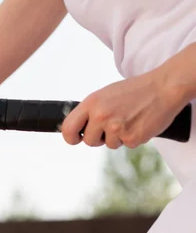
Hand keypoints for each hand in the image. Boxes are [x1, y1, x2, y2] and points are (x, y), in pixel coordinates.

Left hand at [61, 73, 186, 148]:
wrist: (164, 87)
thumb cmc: (134, 90)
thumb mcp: (105, 95)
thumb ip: (91, 111)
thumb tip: (78, 128)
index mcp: (91, 103)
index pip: (68, 128)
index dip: (70, 137)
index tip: (76, 138)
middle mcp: (101, 116)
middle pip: (89, 141)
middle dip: (99, 138)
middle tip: (112, 126)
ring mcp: (116, 128)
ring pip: (109, 144)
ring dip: (118, 137)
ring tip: (129, 119)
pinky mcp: (131, 138)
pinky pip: (126, 145)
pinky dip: (132, 137)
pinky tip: (139, 123)